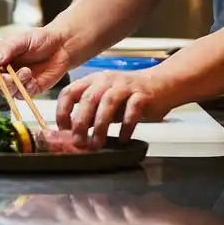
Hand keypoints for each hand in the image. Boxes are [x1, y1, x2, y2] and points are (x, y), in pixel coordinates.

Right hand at [0, 26, 73, 94]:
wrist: (62, 47)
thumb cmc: (41, 39)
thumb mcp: (22, 39)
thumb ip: (7, 48)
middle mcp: (4, 70)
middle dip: (0, 81)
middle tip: (10, 75)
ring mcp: (15, 81)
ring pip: (6, 91)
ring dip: (16, 84)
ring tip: (28, 72)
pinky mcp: (27, 90)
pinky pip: (21, 96)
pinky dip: (27, 89)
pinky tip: (34, 80)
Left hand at [57, 67, 175, 149]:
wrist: (161, 84)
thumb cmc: (129, 95)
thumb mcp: (105, 101)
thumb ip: (90, 114)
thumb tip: (72, 133)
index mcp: (93, 81)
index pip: (70, 91)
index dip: (63, 111)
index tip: (63, 130)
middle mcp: (107, 81)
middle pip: (88, 99)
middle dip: (81, 122)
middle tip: (79, 142)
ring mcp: (125, 86)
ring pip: (108, 103)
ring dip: (100, 126)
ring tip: (97, 144)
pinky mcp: (142, 94)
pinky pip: (132, 110)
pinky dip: (126, 126)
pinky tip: (123, 139)